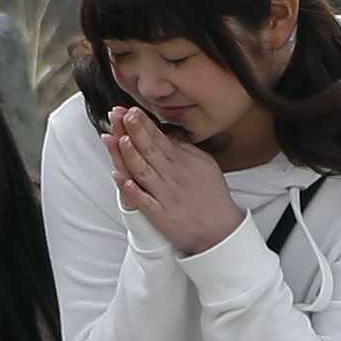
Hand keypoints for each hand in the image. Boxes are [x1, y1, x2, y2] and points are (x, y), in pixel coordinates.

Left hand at [107, 107, 244, 253]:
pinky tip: (121, 179)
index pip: (159, 139)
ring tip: (119, 139)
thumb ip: (186, 149)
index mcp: (182, 163)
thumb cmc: (212, 196)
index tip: (130, 110)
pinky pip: (144, 201)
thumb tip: (169, 134)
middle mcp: (172, 176)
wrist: (221, 230)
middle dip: (134, 131)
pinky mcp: (161, 215)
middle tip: (121, 115)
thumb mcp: (205, 165)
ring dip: (130, 155)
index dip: (144, 124)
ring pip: (144, 172)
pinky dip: (132, 190)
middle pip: (149, 150)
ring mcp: (165, 195)